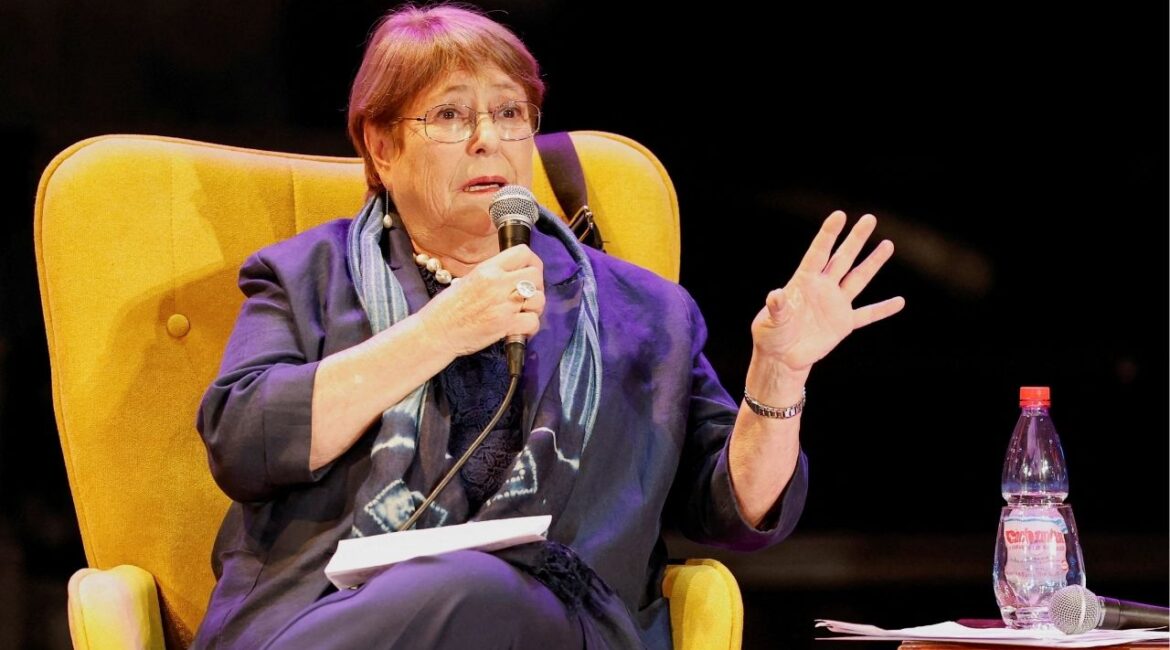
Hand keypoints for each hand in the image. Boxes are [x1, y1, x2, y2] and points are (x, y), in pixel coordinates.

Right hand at [417, 245, 544, 357]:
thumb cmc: (448, 308)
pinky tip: (521, 329)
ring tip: (524, 313)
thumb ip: (493, 274)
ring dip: (535, 308)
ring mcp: (503, 305)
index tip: (530, 272)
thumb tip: (514, 273)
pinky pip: (533, 322)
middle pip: (536, 275)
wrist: (436, 332)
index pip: (523, 252)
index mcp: (487, 269)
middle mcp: (497, 283)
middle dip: (537, 286)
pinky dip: (531, 328)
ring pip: (539, 299)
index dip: (533, 263)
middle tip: (528, 296)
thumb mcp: (468, 279)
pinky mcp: (505, 326)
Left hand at [751, 211, 904, 371]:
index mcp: (803, 282)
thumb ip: (776, 309)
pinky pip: (867, 314)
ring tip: (887, 244)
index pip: (818, 253)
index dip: (828, 235)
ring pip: (858, 279)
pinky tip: (899, 302)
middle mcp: (822, 288)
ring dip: (873, 263)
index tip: (840, 215)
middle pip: (842, 258)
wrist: (782, 356)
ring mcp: (835, 304)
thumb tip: (775, 295)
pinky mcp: (843, 323)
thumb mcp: (770, 322)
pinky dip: (883, 309)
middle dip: (856, 239)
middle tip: (870, 218)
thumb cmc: (771, 335)